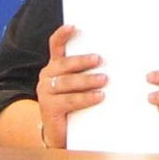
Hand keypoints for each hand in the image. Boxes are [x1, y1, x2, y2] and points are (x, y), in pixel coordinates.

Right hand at [36, 24, 106, 148]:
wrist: (59, 132)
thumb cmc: (74, 105)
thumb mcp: (81, 86)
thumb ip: (89, 72)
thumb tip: (113, 61)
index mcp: (55, 66)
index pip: (56, 45)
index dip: (62, 35)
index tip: (74, 26)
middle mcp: (47, 76)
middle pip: (64, 64)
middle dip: (82, 61)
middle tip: (100, 59)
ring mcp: (45, 92)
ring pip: (67, 82)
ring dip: (87, 80)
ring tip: (104, 80)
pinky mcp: (49, 108)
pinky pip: (69, 100)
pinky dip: (85, 98)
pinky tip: (99, 96)